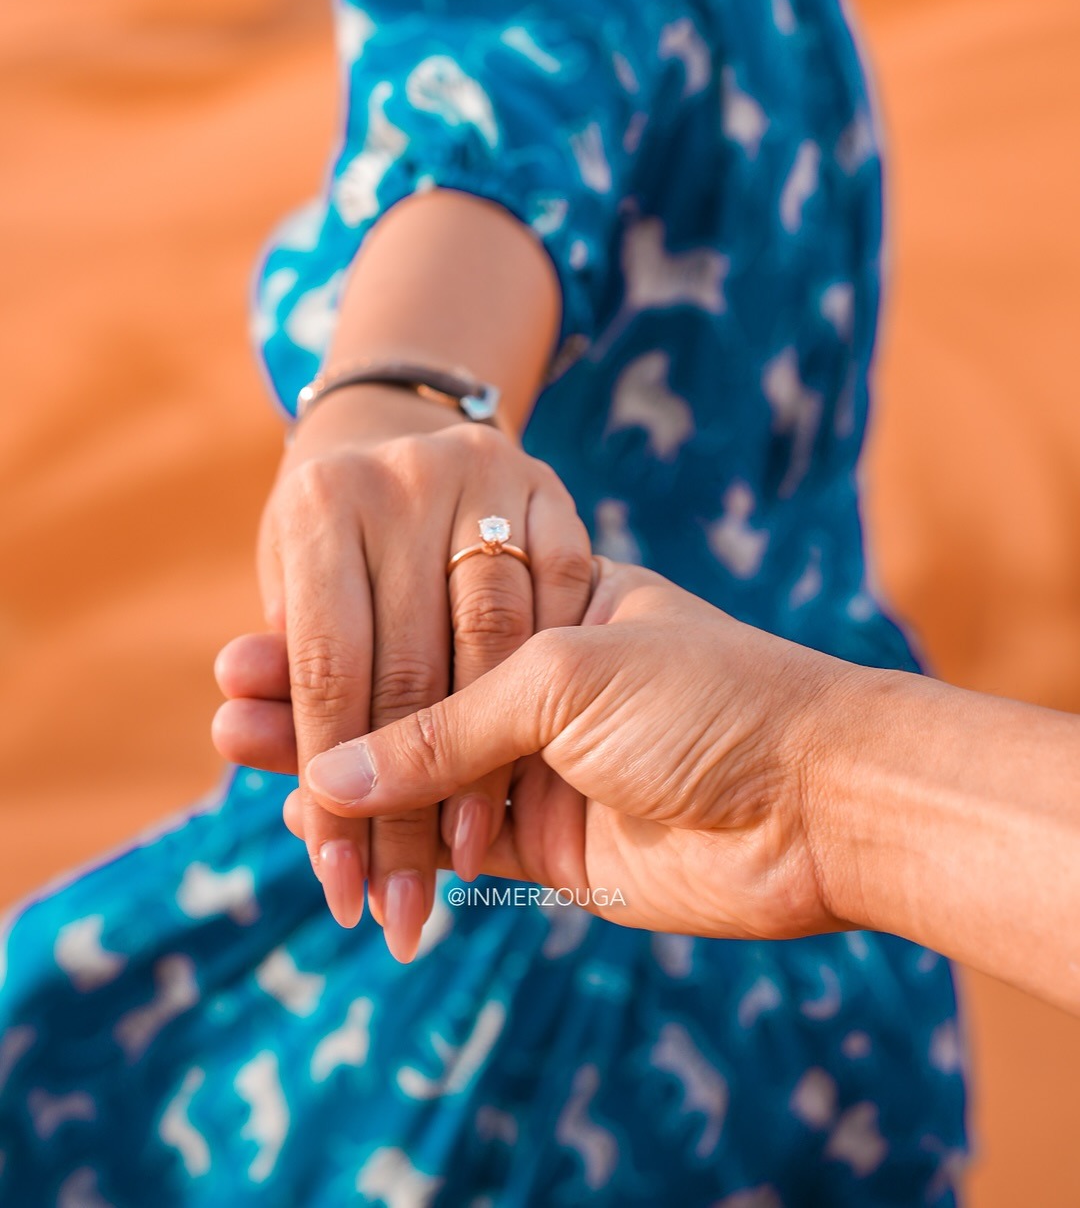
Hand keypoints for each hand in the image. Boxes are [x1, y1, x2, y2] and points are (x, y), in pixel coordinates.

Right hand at [282, 560, 854, 939]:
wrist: (817, 802)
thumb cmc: (707, 699)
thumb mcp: (564, 679)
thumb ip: (446, 725)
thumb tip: (331, 769)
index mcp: (552, 606)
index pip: (419, 620)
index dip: (341, 638)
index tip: (254, 645)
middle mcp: (542, 682)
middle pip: (408, 693)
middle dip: (320, 701)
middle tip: (231, 705)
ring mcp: (544, 764)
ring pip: (418, 770)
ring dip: (337, 768)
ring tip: (246, 753)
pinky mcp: (549, 842)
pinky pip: (448, 837)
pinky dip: (387, 834)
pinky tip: (317, 819)